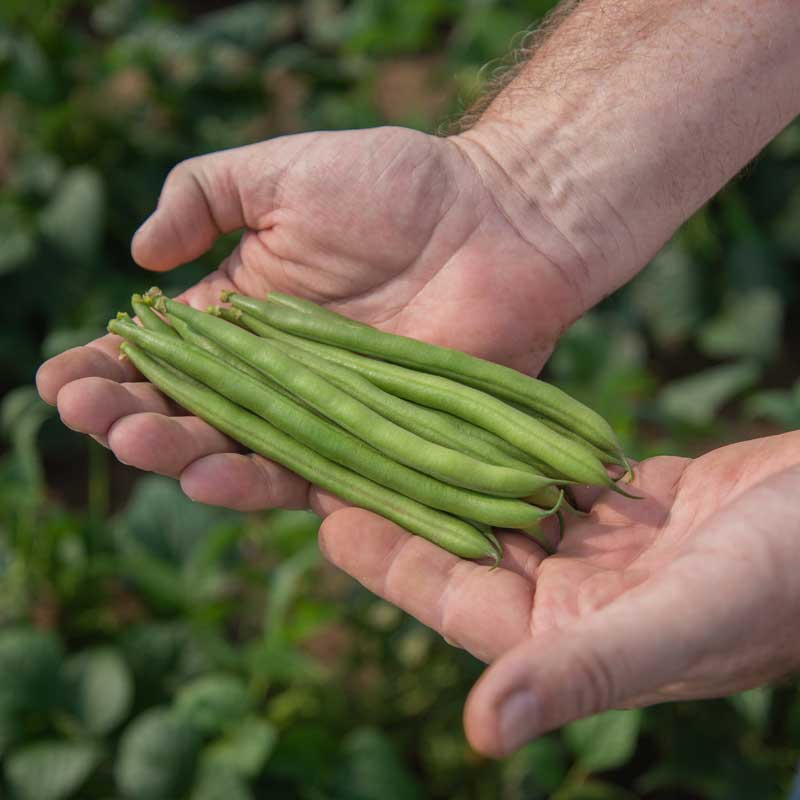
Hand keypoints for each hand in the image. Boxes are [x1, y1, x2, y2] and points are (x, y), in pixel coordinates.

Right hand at [36, 126, 582, 508]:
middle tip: (88, 414)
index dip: (111, 367)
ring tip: (134, 443)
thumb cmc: (401, 189)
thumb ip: (206, 196)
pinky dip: (261, 480)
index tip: (60, 380)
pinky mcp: (376, 444)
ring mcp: (327, 414)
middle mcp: (279, 375)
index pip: (164, 354)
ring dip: (182, 452)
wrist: (501, 220)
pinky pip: (314, 474)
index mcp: (246, 315)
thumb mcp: (285, 171)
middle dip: (132, 415)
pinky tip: (209, 476)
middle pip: (192, 409)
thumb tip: (139, 254)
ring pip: (242, 448)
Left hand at [317, 430, 799, 755]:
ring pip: (506, 504)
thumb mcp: (684, 623)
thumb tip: (482, 733)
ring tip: (394, 424)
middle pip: (472, 546)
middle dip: (411, 504)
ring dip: (454, 469)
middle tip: (342, 457)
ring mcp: (605, 550)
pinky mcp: (629, 505)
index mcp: (574, 637)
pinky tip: (472, 413)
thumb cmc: (786, 578)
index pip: (456, 599)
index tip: (329, 519)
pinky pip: (550, 473)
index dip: (392, 562)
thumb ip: (585, 674)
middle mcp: (579, 597)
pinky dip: (512, 446)